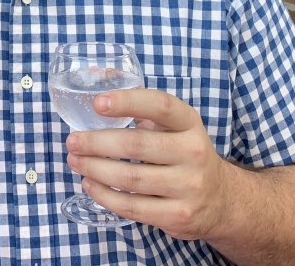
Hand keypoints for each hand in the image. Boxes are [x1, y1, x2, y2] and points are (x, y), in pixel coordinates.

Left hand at [64, 88, 229, 241]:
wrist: (221, 199)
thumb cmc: (185, 154)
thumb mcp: (176, 126)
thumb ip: (144, 109)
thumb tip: (100, 79)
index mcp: (189, 123)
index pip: (159, 105)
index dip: (128, 101)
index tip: (97, 103)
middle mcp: (193, 152)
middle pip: (136, 145)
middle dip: (96, 142)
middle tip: (73, 141)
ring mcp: (188, 187)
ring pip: (130, 177)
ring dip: (95, 169)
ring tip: (75, 161)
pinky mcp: (178, 216)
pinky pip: (133, 207)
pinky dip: (105, 196)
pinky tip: (90, 185)